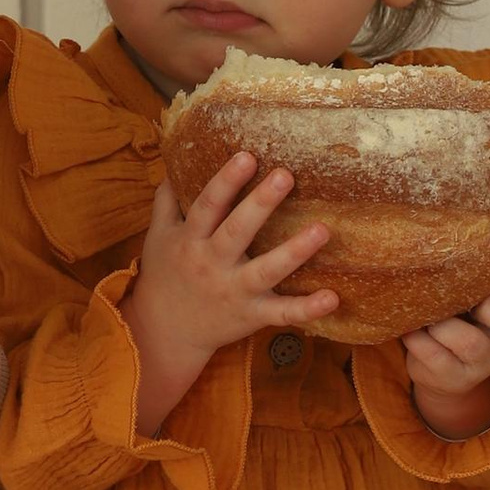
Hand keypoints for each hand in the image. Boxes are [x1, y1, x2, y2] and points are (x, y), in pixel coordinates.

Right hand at [124, 154, 335, 433]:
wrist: (164, 333)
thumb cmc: (165, 276)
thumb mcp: (157, 237)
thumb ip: (167, 201)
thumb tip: (175, 163)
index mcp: (191, 240)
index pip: (208, 206)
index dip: (226, 181)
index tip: (247, 157)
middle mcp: (212, 264)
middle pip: (237, 232)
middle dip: (260, 204)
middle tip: (285, 175)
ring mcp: (234, 291)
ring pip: (266, 271)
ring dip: (294, 252)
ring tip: (322, 230)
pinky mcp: (252, 315)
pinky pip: (282, 313)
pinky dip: (307, 309)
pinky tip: (332, 298)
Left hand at [400, 256, 489, 438]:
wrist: (438, 366)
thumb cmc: (456, 314)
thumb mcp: (470, 290)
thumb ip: (472, 268)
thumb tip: (445, 228)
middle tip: (465, 300)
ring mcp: (481, 360)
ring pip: (470, 342)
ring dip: (442, 325)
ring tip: (426, 316)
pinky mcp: (454, 377)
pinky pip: (434, 355)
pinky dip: (416, 338)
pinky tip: (409, 329)